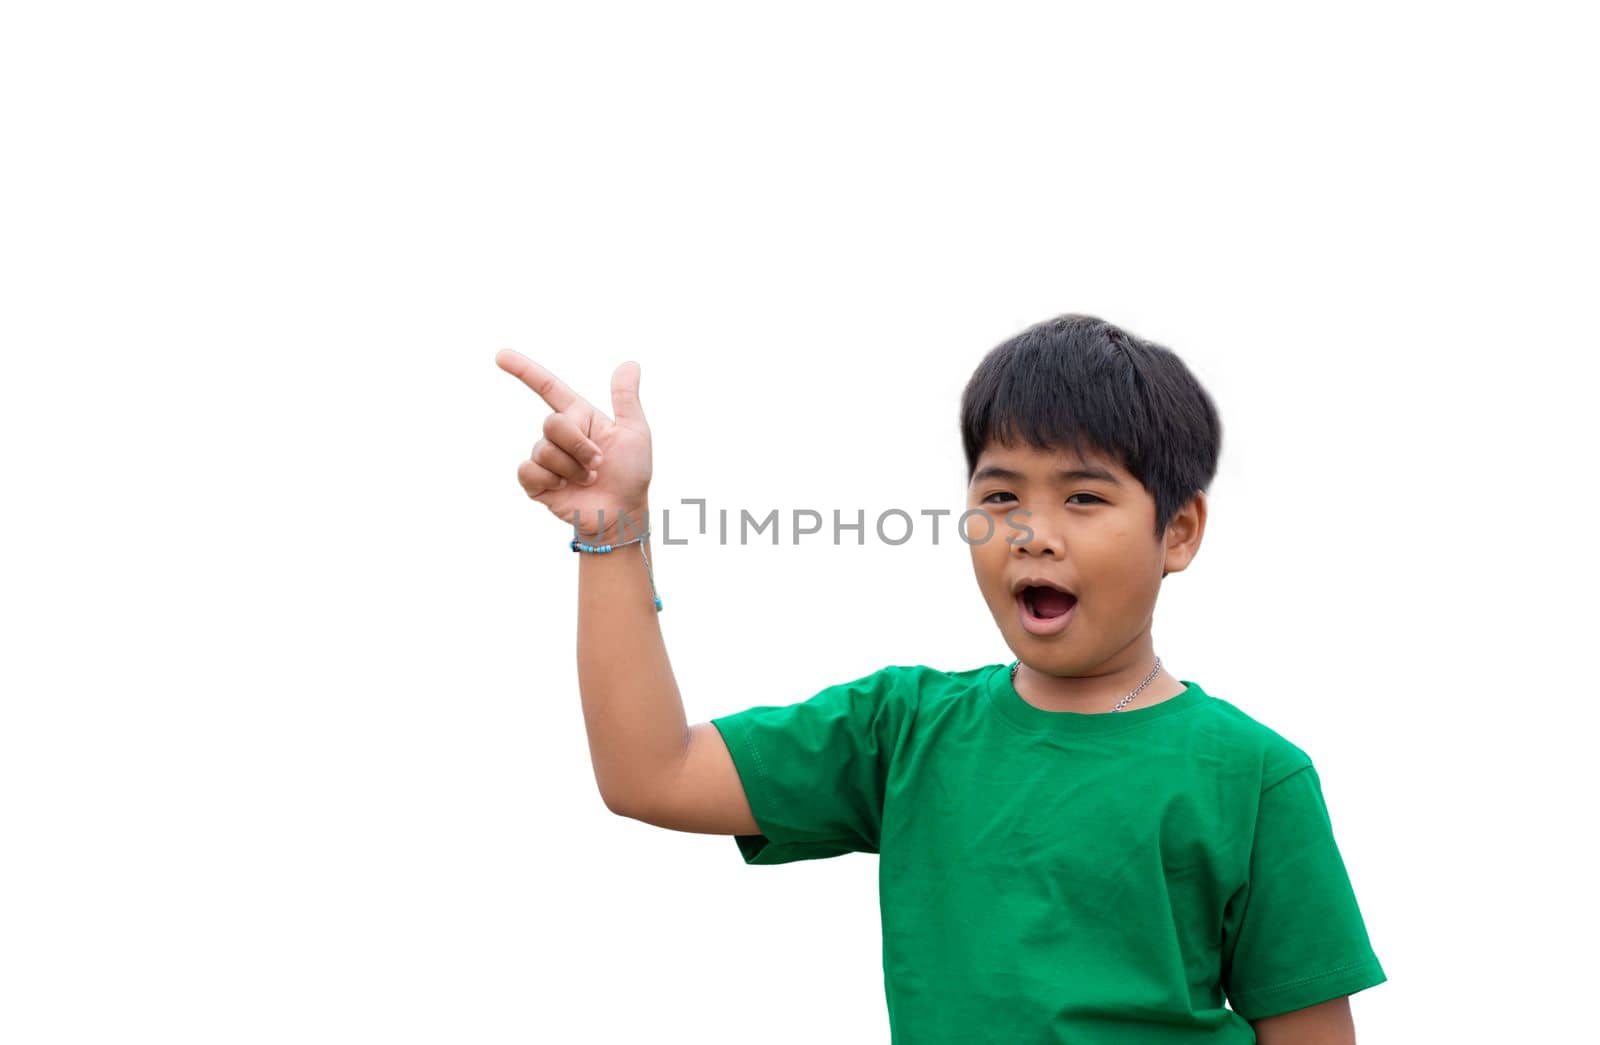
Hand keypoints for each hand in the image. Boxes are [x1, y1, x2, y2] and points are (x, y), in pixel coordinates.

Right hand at [496, 350, 651, 541]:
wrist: (622, 513)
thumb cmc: (631, 474)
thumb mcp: (635, 432)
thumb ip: (626, 398)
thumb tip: (630, 363)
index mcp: (580, 417)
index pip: (548, 388)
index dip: (524, 371)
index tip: (500, 356)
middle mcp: (560, 435)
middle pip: (552, 423)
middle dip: (579, 445)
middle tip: (598, 464)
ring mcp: (546, 458)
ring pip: (544, 450)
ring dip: (572, 468)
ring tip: (588, 480)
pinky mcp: (536, 482)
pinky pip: (529, 471)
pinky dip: (551, 480)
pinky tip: (565, 489)